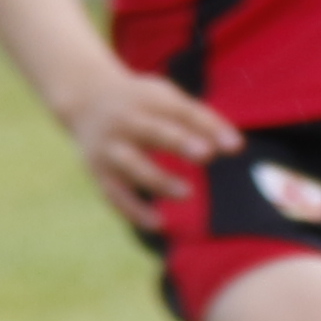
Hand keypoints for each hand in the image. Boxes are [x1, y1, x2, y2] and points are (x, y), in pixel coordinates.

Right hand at [58, 66, 239, 217]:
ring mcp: (108, 147)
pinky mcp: (97, 171)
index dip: (209, 127)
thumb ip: (201, 120)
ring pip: (132, 165)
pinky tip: (158, 223)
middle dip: (178, 142)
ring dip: (158, 179)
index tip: (235, 145)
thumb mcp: (166, 98)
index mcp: (147, 99)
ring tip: (187, 192)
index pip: (182, 111)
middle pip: (153, 131)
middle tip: (206, 154)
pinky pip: (115, 194)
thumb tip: (235, 147)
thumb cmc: (141, 102)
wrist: (85, 99)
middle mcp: (125, 121)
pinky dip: (134, 210)